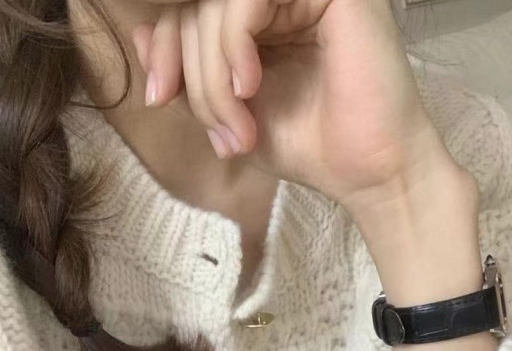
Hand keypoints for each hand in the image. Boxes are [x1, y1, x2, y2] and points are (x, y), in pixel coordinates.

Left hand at [130, 0, 461, 213]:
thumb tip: (142, 38)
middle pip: (199, 10)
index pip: (191, 14)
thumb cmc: (311, 147)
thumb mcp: (231, 114)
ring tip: (240, 127)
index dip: (164, 50)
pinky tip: (249, 87)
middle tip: (224, 136)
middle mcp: (284, 0)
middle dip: (194, 79)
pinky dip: (233, 44)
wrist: (368, 172)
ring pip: (218, 5)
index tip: (158, 98)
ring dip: (212, 75)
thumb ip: (191, 77)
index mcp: (264, 23)